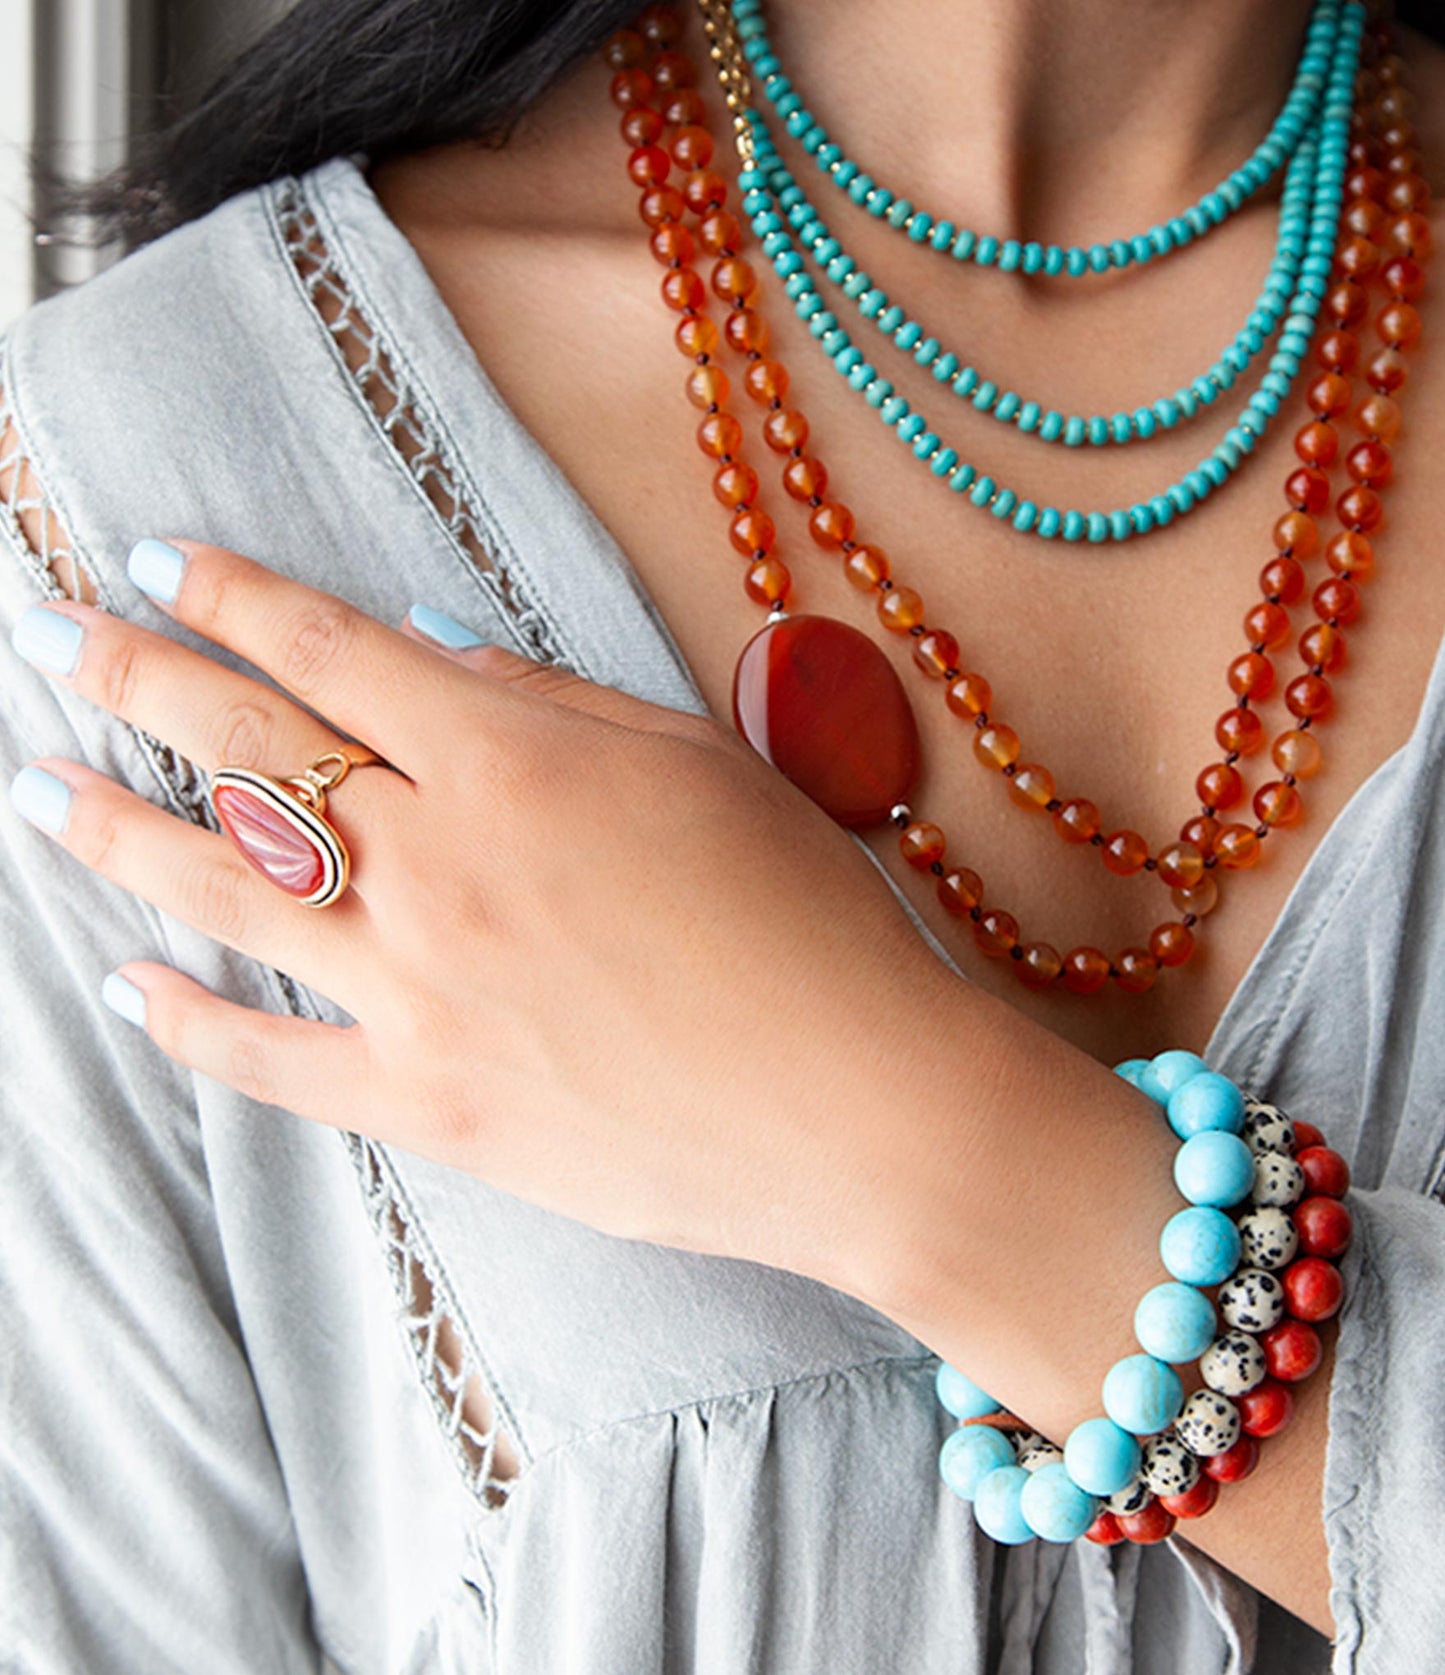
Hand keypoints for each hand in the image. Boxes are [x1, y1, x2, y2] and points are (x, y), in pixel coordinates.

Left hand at [8, 538, 954, 1286]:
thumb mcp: (699, 763)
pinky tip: (126, 988)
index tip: (159, 562)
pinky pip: (272, 1060)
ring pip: (228, 893)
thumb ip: (554, 698)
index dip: (235, 596)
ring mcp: (418, 992)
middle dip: (137, 678)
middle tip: (51, 637)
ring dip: (118, 832)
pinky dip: (188, 1025)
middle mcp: (438, 864)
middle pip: (253, 750)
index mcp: (511, 761)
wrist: (853, 1105)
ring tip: (42, 789)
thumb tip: (434, 644)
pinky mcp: (426, 1106)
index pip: (334, 651)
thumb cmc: (805, 917)